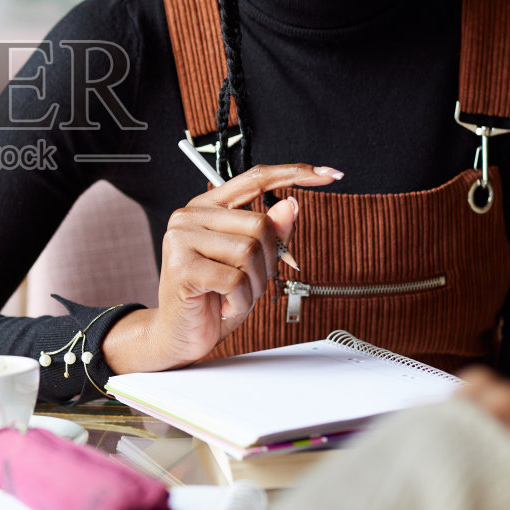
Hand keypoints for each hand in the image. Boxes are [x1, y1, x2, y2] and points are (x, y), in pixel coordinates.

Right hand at [103, 162, 338, 373]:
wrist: (180, 335)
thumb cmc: (214, 298)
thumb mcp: (253, 265)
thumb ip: (272, 234)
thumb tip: (291, 205)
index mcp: (209, 208)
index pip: (255, 178)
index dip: (294, 173)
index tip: (329, 173)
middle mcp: (190, 216)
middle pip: (259, 224)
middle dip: (268, 262)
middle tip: (248, 283)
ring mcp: (182, 239)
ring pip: (250, 251)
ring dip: (253, 284)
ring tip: (234, 295)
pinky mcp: (182, 266)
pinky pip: (235, 280)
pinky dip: (240, 301)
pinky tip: (224, 305)